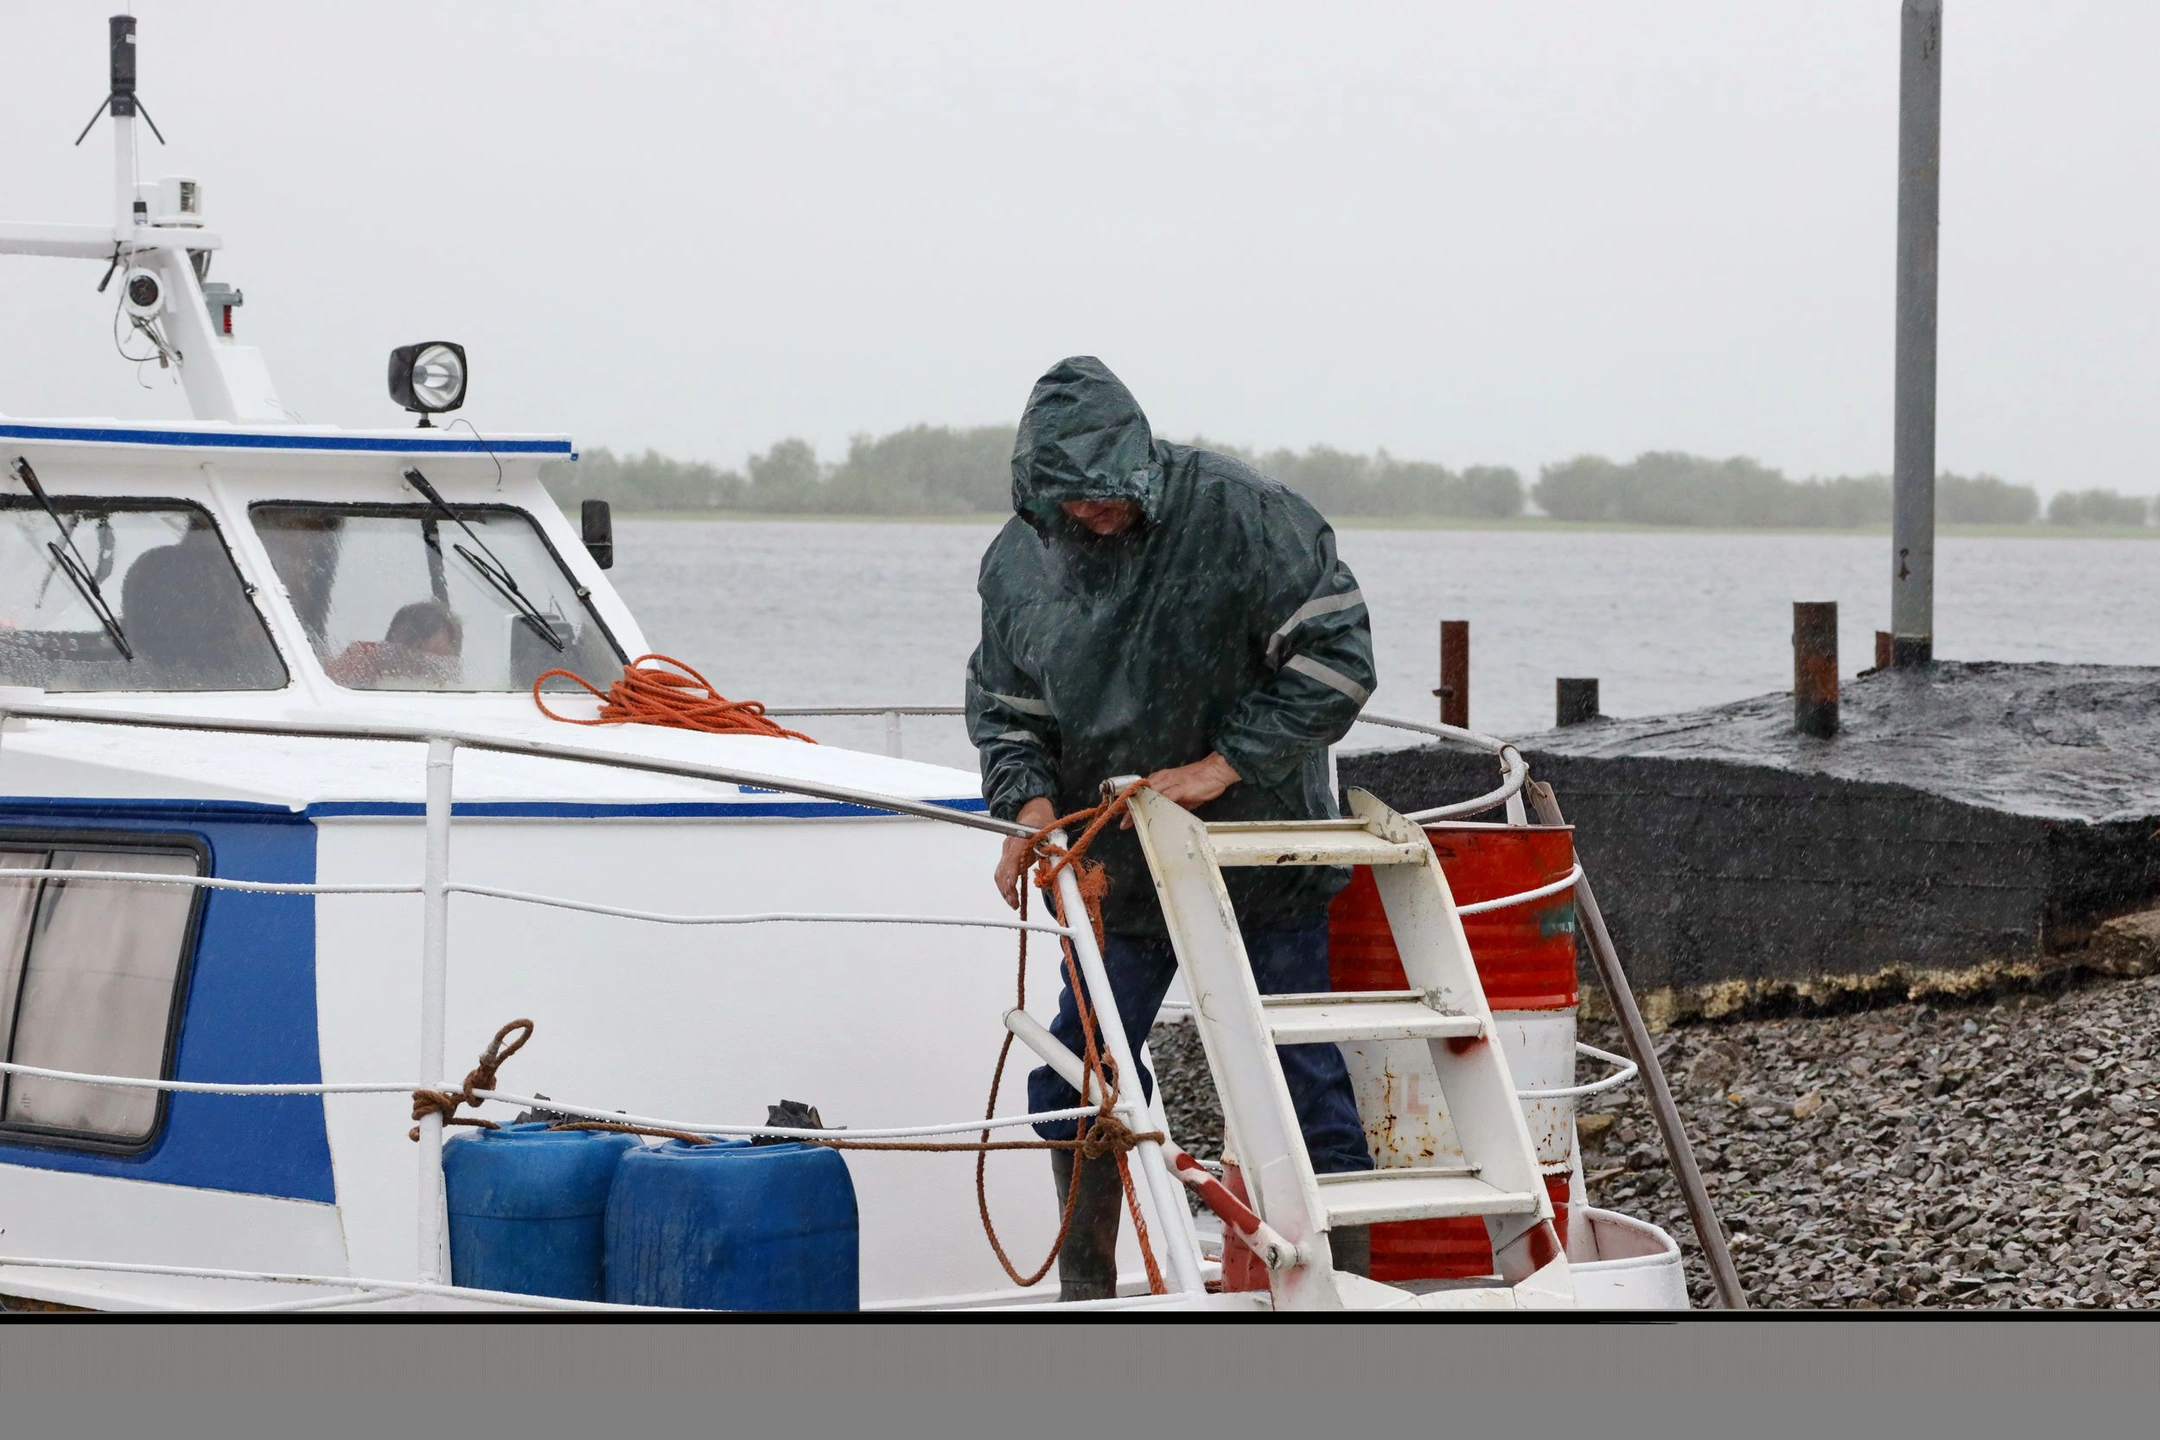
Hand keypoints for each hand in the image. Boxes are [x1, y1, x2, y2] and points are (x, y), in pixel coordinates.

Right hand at [995, 796, 1058, 909]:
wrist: (1032, 811)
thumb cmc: (1043, 820)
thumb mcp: (1054, 832)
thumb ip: (1056, 849)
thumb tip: (1058, 868)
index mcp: (1020, 839)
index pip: (1011, 860)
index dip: (1010, 877)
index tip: (1013, 891)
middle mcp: (1009, 845)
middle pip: (1002, 870)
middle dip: (1006, 889)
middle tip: (1015, 904)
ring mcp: (1006, 851)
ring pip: (1000, 873)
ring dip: (1005, 890)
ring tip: (1014, 903)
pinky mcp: (1007, 856)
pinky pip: (1003, 872)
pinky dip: (1006, 885)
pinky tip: (1013, 895)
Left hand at [1122, 753, 1240, 827]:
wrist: (1216, 770)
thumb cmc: (1200, 782)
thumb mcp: (1182, 797)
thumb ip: (1171, 804)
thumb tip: (1164, 816)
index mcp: (1160, 780)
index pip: (1140, 791)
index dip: (1128, 802)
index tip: (1119, 814)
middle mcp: (1161, 779)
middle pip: (1139, 793)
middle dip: (1127, 806)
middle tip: (1118, 820)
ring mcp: (1170, 782)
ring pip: (1148, 795)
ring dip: (1137, 808)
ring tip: (1128, 820)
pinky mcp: (1180, 788)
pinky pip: (1164, 796)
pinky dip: (1155, 805)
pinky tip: (1149, 813)